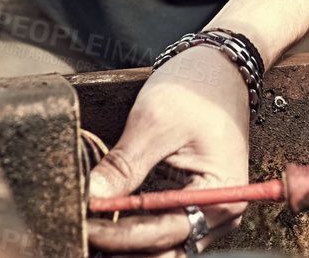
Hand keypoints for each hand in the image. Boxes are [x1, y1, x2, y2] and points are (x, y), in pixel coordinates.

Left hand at [85, 47, 252, 257]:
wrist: (218, 68)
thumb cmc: (198, 88)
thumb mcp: (156, 120)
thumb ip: (124, 164)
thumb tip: (92, 197)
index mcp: (223, 195)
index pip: (166, 232)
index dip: (121, 234)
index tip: (86, 226)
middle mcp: (222, 214)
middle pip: (168, 251)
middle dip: (124, 248)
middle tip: (85, 234)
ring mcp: (208, 213)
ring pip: (165, 249)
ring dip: (129, 246)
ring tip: (93, 232)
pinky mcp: (193, 207)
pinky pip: (165, 234)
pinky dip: (137, 234)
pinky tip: (108, 227)